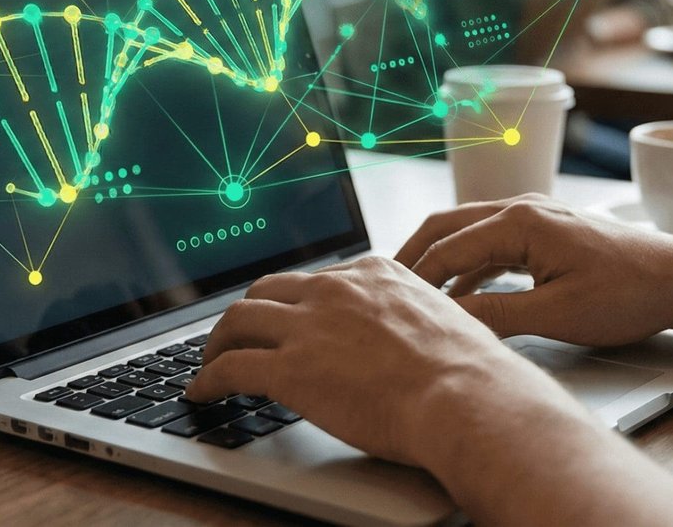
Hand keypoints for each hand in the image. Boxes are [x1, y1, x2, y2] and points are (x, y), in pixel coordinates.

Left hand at [185, 256, 571, 467]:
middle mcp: (336, 290)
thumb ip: (413, 319)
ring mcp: (309, 326)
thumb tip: (413, 343)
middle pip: (269, 290)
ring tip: (210, 361)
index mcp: (375, 273)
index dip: (296, 302)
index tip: (289, 318)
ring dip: (218, 341)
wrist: (466, 398)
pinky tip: (202, 392)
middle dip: (249, 313)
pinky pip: (232, 367)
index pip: (318, 280)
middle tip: (238, 334)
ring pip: (239, 320)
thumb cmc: (470, 374)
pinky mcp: (290, 369)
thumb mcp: (444, 321)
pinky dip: (208, 379)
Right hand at [396, 194, 672, 347]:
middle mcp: (523, 208)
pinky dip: (468, 264)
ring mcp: (536, 216)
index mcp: (519, 222)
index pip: (446, 248)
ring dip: (439, 258)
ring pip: (468, 231)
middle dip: (413, 256)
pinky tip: (461, 294)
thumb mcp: (557, 314)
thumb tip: (447, 321)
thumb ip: (496, 315)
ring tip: (412, 291)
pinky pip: (492, 241)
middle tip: (383, 287)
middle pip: (447, 225)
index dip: (413, 277)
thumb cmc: (629, 293)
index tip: (387, 302)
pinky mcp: (548, 231)